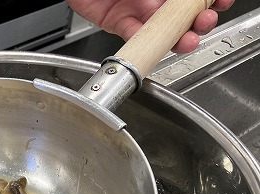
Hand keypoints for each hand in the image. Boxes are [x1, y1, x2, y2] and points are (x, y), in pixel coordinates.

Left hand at [66, 0, 235, 52]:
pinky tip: (156, 44)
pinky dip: (145, 42)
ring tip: (189, 40)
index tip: (222, 2)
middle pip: (183, 15)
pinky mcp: (118, 22)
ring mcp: (138, 10)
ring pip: (162, 30)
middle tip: (206, 21)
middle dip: (199, 21)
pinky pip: (134, 36)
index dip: (210, 1)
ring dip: (178, 38)